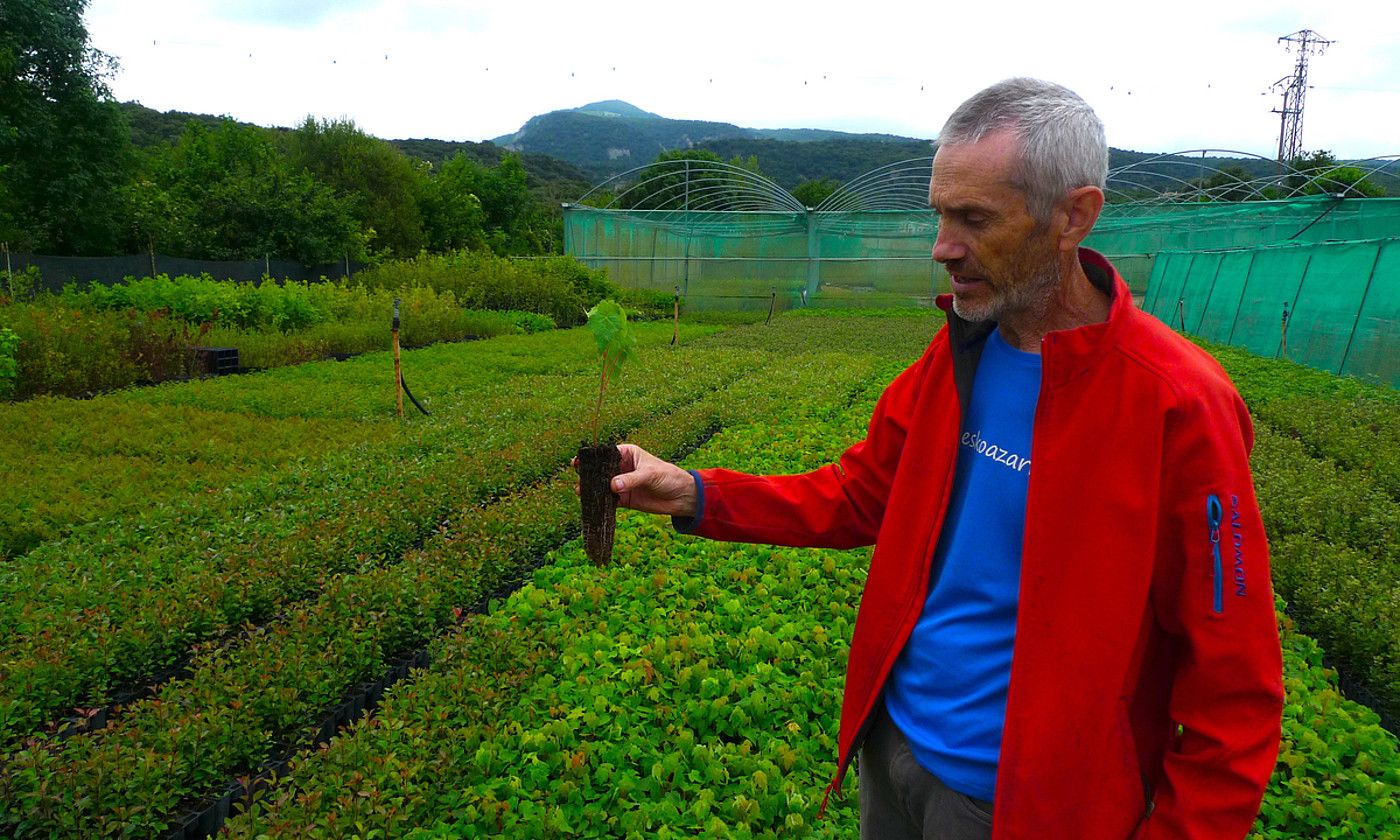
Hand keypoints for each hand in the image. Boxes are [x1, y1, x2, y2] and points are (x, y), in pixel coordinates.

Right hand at [574, 443, 697, 517]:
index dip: (591, 457)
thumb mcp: (650, 474)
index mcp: (627, 454)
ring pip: (602, 486)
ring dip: (592, 490)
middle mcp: (622, 468)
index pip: (605, 454)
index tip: (578, 461)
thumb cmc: (669, 477)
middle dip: (588, 474)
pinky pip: (609, 500)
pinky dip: (601, 503)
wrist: (682, 497)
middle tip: (577, 479)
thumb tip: (612, 485)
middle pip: (600, 470)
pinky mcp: (624, 499)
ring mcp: (622, 484)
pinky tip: (592, 505)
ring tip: (581, 492)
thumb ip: (631, 479)